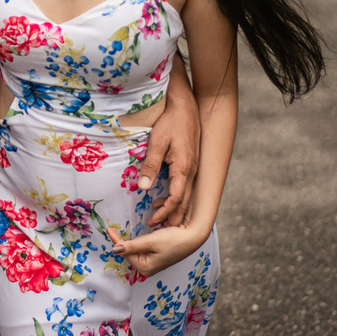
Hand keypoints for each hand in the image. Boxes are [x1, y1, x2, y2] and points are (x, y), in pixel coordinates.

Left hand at [107, 224, 208, 277]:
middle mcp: (147, 268)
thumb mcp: (150, 241)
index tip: (108, 230)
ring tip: (133, 234)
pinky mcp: (156, 257)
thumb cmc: (173, 239)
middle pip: (129, 252)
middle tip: (119, 230)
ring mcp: (152, 263)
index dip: (117, 240)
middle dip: (125, 241)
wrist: (192, 237)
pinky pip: (143, 249)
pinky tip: (141, 237)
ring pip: (136, 249)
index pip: (125, 252)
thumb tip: (115, 250)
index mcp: (145, 267)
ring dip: (133, 241)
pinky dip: (140, 241)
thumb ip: (131, 246)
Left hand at [140, 94, 199, 226]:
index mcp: (183, 168)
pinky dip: (178, 197)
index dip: (165, 212)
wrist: (186, 105)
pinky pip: (186, 186)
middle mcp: (191, 171)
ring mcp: (192, 167)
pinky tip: (165, 198)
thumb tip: (144, 188)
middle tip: (159, 230)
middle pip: (185, 201)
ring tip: (162, 220)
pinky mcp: (190, 162)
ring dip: (176, 209)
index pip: (176, 198)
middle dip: (173, 217)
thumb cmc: (170, 121)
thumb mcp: (157, 142)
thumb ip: (151, 165)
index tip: (153, 222)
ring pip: (187, 195)